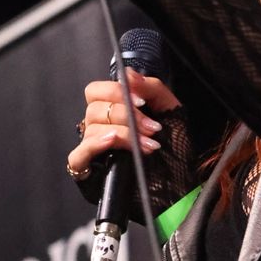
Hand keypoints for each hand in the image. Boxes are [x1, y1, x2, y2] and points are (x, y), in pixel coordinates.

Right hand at [67, 68, 182, 178]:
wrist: (182, 186)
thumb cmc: (175, 150)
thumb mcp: (170, 110)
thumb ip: (151, 87)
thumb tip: (128, 73)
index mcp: (114, 112)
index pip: (97, 91)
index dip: (115, 91)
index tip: (141, 102)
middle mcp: (100, 129)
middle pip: (94, 109)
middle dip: (126, 115)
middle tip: (151, 128)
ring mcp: (94, 151)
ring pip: (91, 129)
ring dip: (123, 133)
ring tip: (148, 145)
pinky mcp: (90, 172)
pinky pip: (77, 155)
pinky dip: (93, 145)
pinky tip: (111, 142)